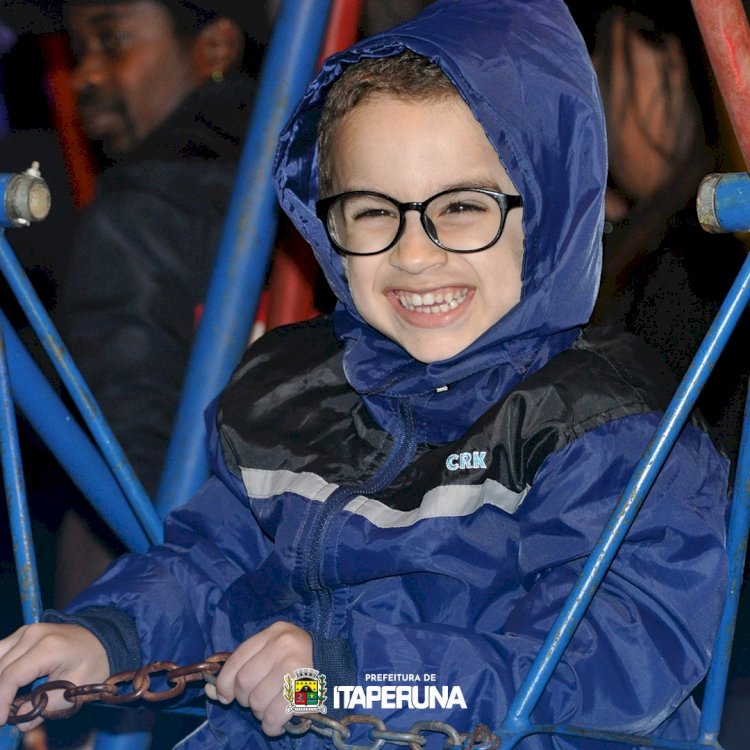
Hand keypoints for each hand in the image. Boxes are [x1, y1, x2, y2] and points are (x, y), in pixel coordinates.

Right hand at [0, 623, 108, 731]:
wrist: (103, 640)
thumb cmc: (93, 663)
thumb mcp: (76, 690)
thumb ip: (46, 707)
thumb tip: (21, 722)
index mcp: (49, 648)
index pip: (11, 677)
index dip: (1, 702)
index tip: (2, 721)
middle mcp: (33, 635)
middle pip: (0, 668)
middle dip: (0, 695)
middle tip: (6, 715)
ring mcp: (27, 631)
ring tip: (6, 700)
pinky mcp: (23, 632)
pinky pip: (0, 651)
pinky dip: (0, 669)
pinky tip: (6, 686)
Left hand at [206, 621, 312, 735]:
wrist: (339, 666)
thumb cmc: (299, 660)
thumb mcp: (272, 653)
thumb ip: (243, 667)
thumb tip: (210, 691)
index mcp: (273, 633)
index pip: (237, 658)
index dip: (224, 682)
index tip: (224, 697)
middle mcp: (283, 645)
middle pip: (245, 682)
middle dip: (246, 699)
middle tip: (256, 701)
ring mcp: (295, 666)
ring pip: (258, 702)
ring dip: (260, 713)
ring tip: (271, 708)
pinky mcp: (305, 690)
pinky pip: (274, 716)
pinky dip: (271, 725)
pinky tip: (276, 722)